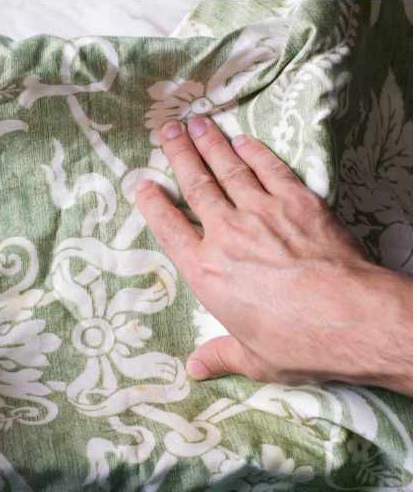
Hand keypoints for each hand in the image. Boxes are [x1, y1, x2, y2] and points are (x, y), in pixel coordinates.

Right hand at [135, 115, 411, 394]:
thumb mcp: (251, 358)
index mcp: (206, 273)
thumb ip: (220, 355)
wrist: (349, 316)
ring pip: (229, 170)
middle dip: (179, 155)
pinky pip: (270, 170)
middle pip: (196, 187)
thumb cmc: (297, 342)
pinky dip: (255, 152)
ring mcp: (263, 214)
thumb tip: (196, 369)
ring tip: (196, 123)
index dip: (153, 204)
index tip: (142, 183)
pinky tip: (243, 139)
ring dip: (211, 144)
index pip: (169, 229)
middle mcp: (226, 236)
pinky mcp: (299, 203)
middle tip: (167, 130)